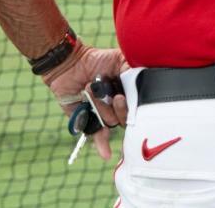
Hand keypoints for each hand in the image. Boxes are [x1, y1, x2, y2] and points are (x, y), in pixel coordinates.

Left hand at [43, 42, 129, 160]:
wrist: (69, 64)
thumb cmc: (95, 60)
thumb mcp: (118, 60)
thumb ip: (133, 70)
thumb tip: (145, 80)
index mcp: (128, 93)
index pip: (138, 106)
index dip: (136, 105)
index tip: (125, 97)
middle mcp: (118, 106)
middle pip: (127, 118)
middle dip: (120, 109)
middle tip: (116, 97)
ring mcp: (104, 115)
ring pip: (111, 122)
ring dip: (101, 107)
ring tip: (90, 89)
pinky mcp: (90, 122)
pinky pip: (98, 136)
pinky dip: (102, 146)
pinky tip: (106, 154)